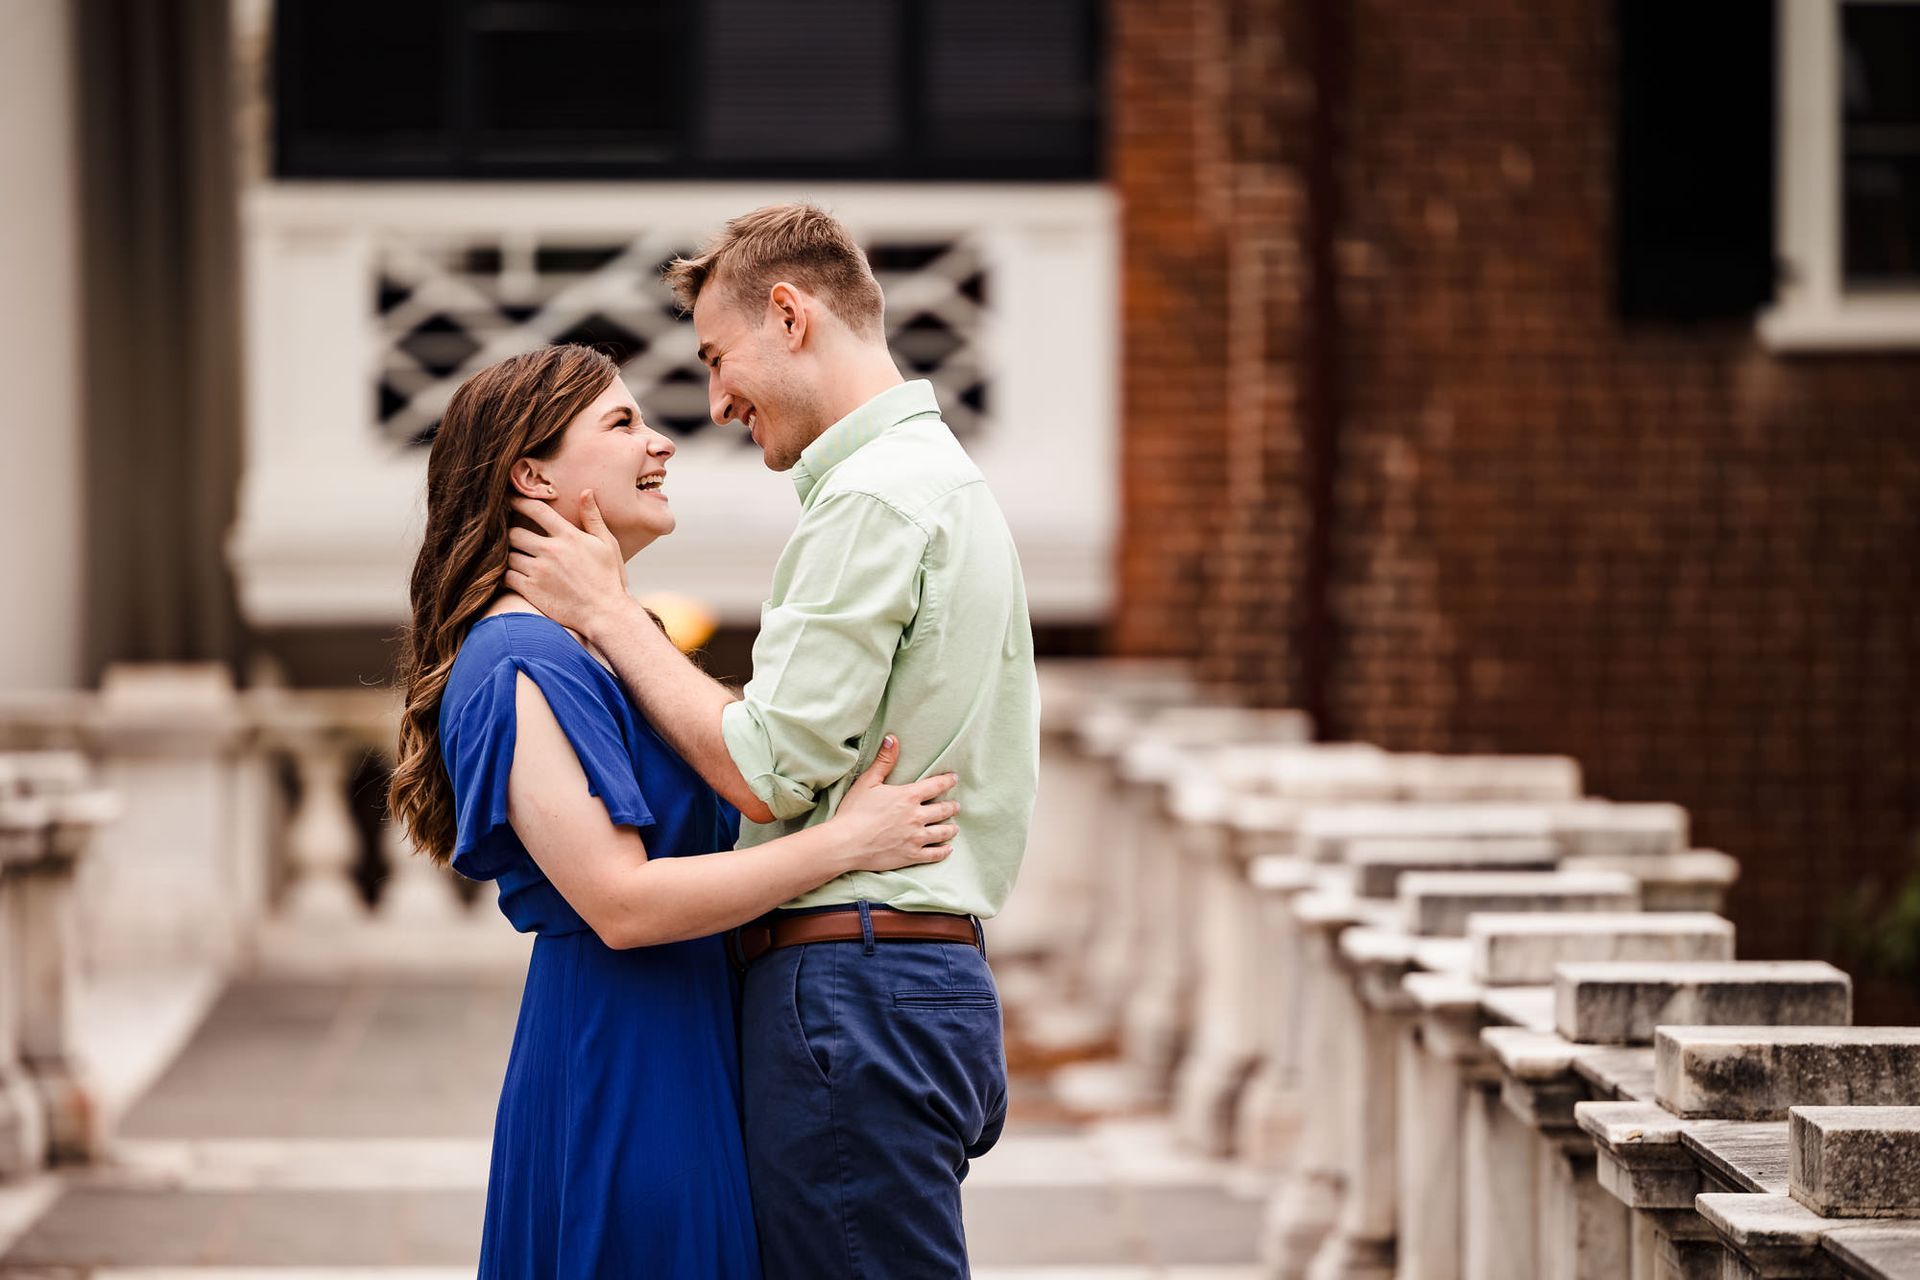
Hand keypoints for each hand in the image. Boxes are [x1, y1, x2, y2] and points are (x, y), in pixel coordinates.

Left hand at [506, 491, 628, 634]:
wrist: (606, 614)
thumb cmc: (609, 578)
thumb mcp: (606, 544)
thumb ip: (593, 517)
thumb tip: (586, 492)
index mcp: (569, 536)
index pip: (536, 510)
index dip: (519, 502)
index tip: (511, 500)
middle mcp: (551, 551)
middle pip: (514, 532)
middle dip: (511, 533)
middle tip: (512, 536)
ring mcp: (540, 571)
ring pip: (508, 555)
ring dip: (509, 555)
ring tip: (515, 557)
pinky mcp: (532, 590)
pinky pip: (507, 576)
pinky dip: (508, 575)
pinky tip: (514, 576)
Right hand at [829, 735, 959, 873]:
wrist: (846, 843)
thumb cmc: (854, 811)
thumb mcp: (868, 782)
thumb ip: (884, 761)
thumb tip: (892, 739)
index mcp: (908, 796)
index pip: (936, 785)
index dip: (948, 781)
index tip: (954, 779)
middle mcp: (917, 817)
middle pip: (943, 810)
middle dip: (952, 807)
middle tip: (956, 806)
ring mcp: (916, 838)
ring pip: (942, 832)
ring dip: (951, 829)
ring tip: (954, 827)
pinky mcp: (911, 855)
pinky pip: (934, 854)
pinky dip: (944, 851)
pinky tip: (948, 849)